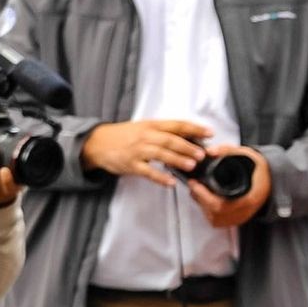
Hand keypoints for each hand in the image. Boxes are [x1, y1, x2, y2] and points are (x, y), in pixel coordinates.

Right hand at [84, 118, 212, 186]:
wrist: (98, 142)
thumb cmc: (124, 136)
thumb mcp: (144, 128)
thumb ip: (164, 133)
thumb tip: (189, 138)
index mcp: (152, 126)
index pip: (177, 125)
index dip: (194, 128)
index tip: (209, 133)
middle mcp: (146, 136)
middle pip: (170, 140)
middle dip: (188, 147)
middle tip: (202, 154)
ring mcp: (138, 151)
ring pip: (161, 154)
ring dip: (178, 159)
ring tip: (192, 165)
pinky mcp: (131, 165)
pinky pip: (148, 172)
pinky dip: (160, 177)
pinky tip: (171, 182)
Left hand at [190, 144, 271, 228]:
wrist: (272, 179)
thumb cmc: (260, 169)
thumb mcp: (247, 155)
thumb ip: (227, 151)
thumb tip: (210, 152)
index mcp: (249, 197)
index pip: (220, 205)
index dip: (204, 196)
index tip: (195, 183)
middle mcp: (245, 211)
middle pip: (215, 214)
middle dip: (200, 199)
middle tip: (195, 185)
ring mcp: (242, 217)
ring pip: (215, 219)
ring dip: (204, 206)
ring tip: (200, 191)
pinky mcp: (238, 220)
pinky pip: (219, 222)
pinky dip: (210, 212)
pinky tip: (208, 201)